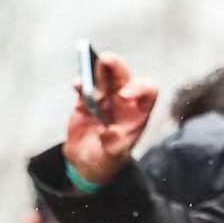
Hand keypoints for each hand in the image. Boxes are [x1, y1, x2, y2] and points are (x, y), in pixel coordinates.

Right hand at [61, 51, 158, 188]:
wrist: (86, 163)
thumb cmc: (107, 160)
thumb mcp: (113, 157)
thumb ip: (114, 145)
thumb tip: (110, 131)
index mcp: (137, 112)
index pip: (147, 90)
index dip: (138, 88)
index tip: (123, 96)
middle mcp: (122, 101)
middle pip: (123, 76)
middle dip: (115, 66)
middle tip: (105, 60)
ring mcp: (104, 98)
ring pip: (104, 75)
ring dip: (97, 68)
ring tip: (88, 63)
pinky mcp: (85, 100)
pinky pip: (85, 85)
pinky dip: (81, 82)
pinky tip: (76, 85)